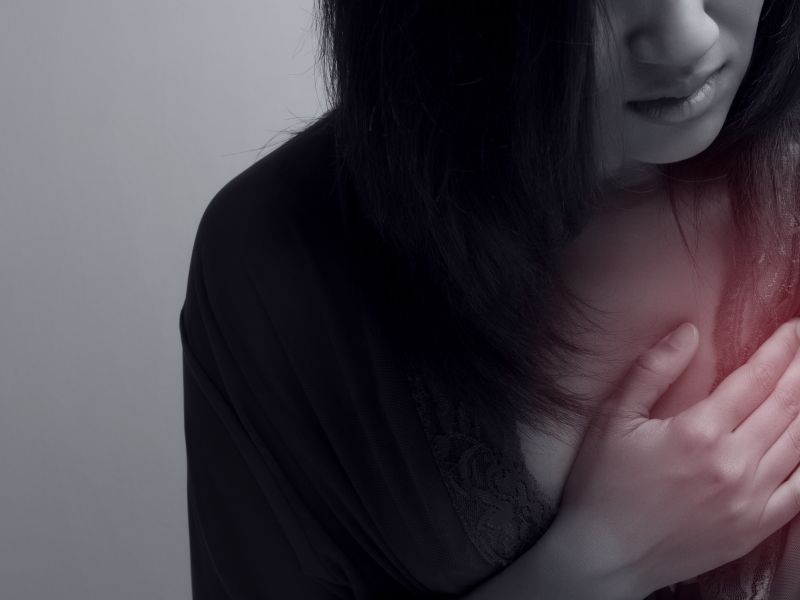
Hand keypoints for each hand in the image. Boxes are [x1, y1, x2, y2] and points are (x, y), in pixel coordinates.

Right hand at [552, 319, 799, 597]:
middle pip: (786, 405)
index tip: (794, 328)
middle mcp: (734, 463)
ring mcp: (750, 499)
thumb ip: (652, 371)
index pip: (754, 379)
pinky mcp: (755, 526)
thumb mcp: (613, 418)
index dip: (780, 349)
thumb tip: (688, 332)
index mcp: (698, 431)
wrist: (606, 555)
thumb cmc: (602, 483)